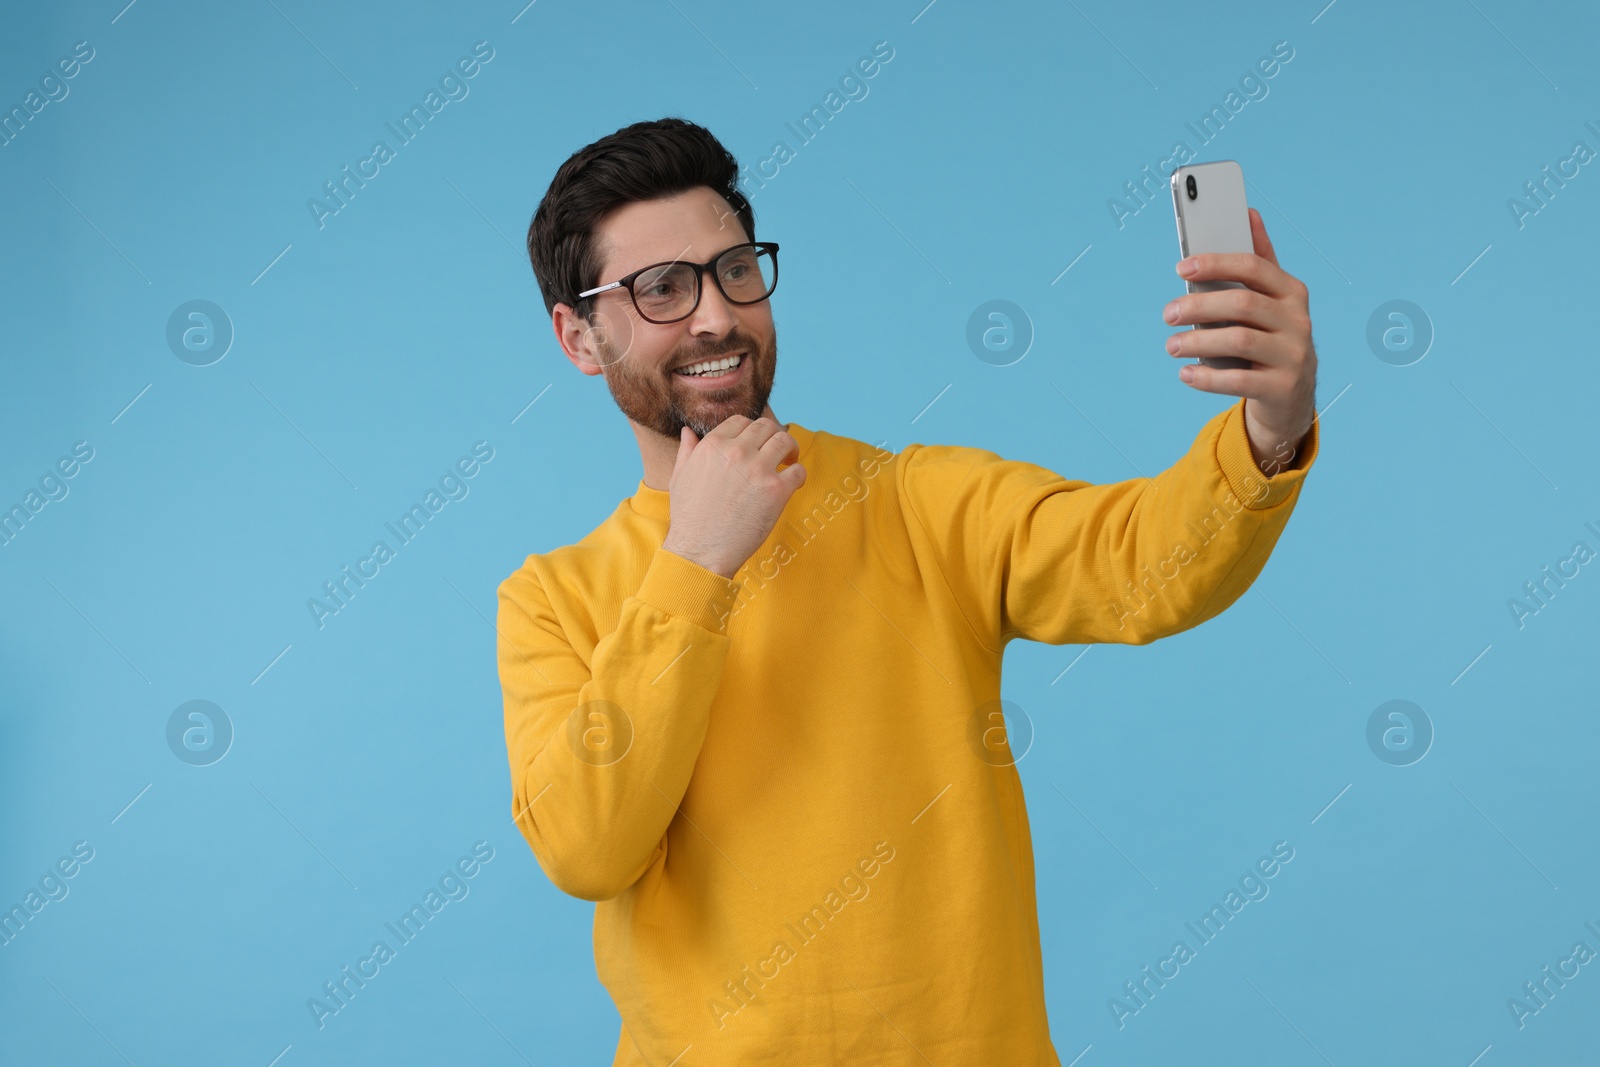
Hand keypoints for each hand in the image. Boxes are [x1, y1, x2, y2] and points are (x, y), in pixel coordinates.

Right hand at [660, 415, 806, 578]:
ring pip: (785, 441)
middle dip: (773, 436)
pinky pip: (798, 470)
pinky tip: (792, 484)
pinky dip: (799, 475)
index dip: (752, 430)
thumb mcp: (680, 478)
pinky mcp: (776, 491)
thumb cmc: (689, 518)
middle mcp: (736, 452)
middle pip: (766, 426)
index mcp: (712, 445)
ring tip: (789, 462)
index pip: (741, 421)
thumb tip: (689, 432)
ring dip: (790, 449)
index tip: (757, 443)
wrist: (700, 551)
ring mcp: (757, 470)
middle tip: (777, 452)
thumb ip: (687, 451)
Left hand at [1163, 207, 1317, 474]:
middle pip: (1242, 304)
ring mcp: (1293, 354)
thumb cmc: (1271, 336)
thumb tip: (1249, 213)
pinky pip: (1239, 381)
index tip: (1180, 268)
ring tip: (1171, 346)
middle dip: (1199, 306)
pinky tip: (1185, 374)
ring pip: (1240, 341)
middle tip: (1167, 314)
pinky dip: (1207, 378)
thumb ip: (1259, 260)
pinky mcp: (1282, 387)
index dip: (1216, 264)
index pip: (1253, 267)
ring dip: (1198, 342)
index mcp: (1291, 291)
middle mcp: (1298, 320)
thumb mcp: (1270, 299)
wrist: (1291, 395)